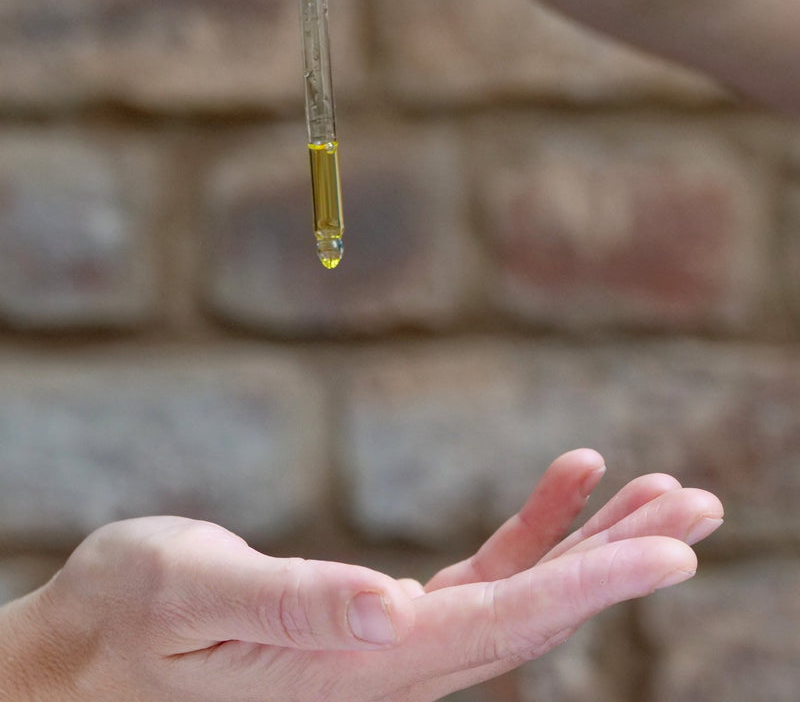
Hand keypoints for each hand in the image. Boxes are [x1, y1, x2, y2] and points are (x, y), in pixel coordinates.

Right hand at [0, 449, 721, 701]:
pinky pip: (481, 572)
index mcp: (361, 664)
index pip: (505, 621)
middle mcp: (395, 663)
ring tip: (659, 491)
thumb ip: (291, 605)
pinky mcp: (381, 618)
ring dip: (593, 541)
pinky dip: (531, 526)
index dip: (594, 584)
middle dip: (624, 558)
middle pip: (539, 610)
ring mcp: (394, 642)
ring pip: (525, 591)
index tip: (676, 548)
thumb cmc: (124, 621)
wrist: (90, 654)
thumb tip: (390, 606)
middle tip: (698, 505)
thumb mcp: (192, 596)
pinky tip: (565, 480)